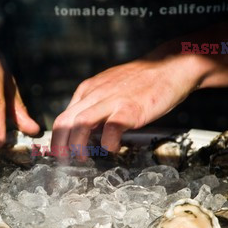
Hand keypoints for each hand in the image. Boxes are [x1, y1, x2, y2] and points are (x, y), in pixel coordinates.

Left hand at [51, 54, 213, 157]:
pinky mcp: (130, 108)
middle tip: (63, 161)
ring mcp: (113, 100)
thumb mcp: (109, 88)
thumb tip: (86, 129)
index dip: (57, 139)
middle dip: (60, 145)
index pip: (63, 116)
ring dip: (77, 145)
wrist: (170, 66)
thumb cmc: (142, 81)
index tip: (59, 153)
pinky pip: (112, 128)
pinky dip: (107, 143)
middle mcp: (96, 94)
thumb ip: (95, 106)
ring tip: (82, 158)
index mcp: (88, 90)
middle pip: (66, 121)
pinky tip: (111, 148)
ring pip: (82, 123)